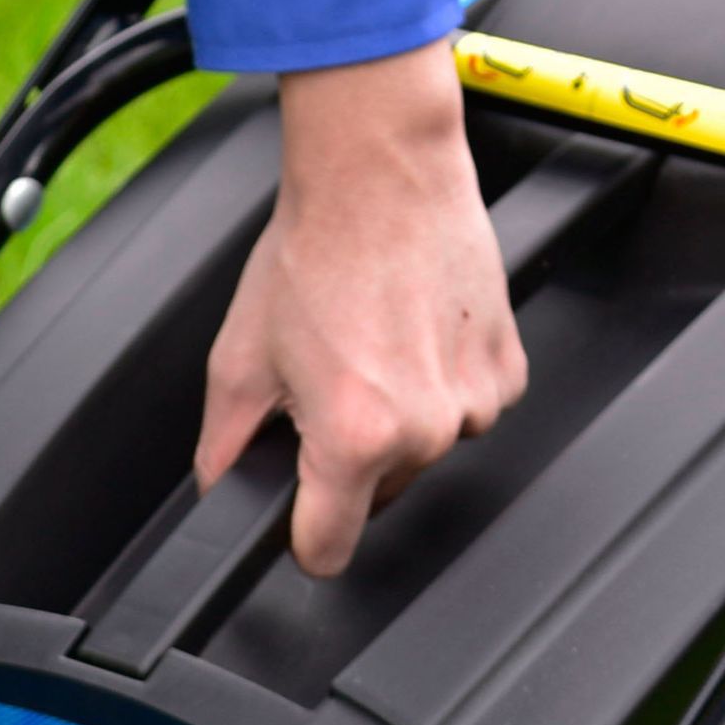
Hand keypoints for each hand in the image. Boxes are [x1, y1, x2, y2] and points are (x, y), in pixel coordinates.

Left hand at [197, 42, 529, 579]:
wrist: (380, 172)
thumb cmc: (314, 252)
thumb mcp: (239, 361)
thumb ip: (222, 449)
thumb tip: (217, 494)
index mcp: (353, 441)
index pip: (328, 552)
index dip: (302, 540)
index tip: (298, 519)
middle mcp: (424, 432)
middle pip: (377, 498)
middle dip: (347, 460)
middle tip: (329, 386)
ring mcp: (473, 402)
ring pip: (424, 454)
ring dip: (397, 422)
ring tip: (370, 350)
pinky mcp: (507, 370)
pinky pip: (465, 410)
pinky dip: (439, 387)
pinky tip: (411, 337)